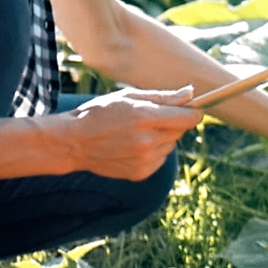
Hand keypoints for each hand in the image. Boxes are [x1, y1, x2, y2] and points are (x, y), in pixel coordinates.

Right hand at [66, 86, 202, 180]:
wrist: (74, 142)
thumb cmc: (100, 113)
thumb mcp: (129, 96)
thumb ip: (163, 97)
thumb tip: (190, 93)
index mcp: (145, 117)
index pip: (188, 118)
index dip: (193, 111)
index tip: (190, 108)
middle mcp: (148, 141)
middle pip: (180, 131)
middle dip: (173, 122)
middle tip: (150, 117)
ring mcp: (145, 160)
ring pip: (171, 145)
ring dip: (162, 137)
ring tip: (137, 132)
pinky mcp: (141, 173)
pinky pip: (160, 159)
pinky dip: (153, 151)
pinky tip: (133, 146)